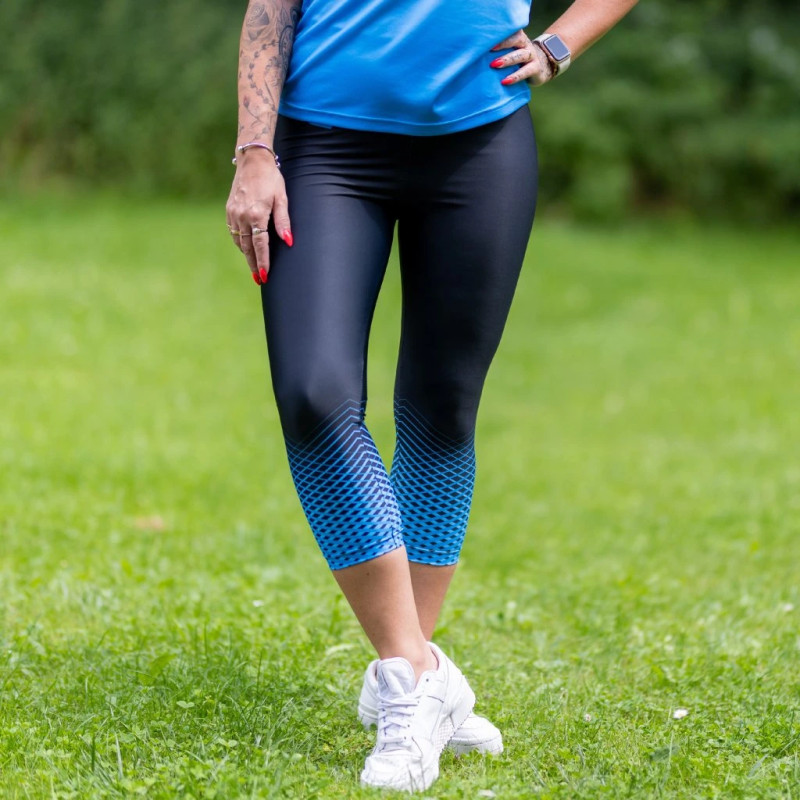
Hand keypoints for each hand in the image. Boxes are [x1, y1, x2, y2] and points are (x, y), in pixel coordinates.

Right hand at [225, 150, 292, 285]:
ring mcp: (233, 213)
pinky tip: (246, 248)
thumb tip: (288, 241)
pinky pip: (233, 232)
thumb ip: (284, 221)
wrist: (252, 160)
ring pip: (239, 241)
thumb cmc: (271, 178)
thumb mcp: (282, 198)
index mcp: (256, 215)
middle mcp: (242, 216)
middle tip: (259, 279)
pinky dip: (240, 242)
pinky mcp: (229, 210)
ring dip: (246, 255)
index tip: (265, 276)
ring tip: (254, 267)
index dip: (263, 262)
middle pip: (247, 248)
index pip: (260, 245)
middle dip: (254, 264)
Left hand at [490, 29, 553, 87]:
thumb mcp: (509, 51)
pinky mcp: (535, 68)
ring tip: (494, 65)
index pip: (510, 31)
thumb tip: (475, 54)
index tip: (486, 37)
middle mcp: (525, 44)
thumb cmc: (517, 59)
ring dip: (507, 60)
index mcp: (517, 37)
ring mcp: (531, 56)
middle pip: (516, 40)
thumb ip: (497, 50)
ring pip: (520, 55)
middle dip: (502, 44)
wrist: (541, 67)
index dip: (499, 34)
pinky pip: (525, 72)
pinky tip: (505, 81)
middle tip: (489, 50)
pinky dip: (515, 77)